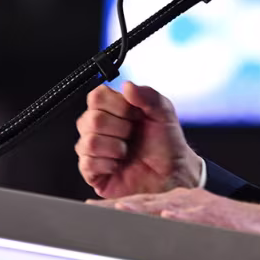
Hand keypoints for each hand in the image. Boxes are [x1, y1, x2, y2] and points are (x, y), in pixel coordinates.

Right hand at [75, 82, 201, 198]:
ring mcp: (94, 150)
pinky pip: (88, 163)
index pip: (96, 96)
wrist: (172, 174)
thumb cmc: (167, 145)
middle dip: (119, 129)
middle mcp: (99, 128)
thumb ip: (148, 95)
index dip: (117, 106)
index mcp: (113, 109)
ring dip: (115, 148)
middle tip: (132, 135)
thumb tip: (128, 86)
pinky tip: (119, 166)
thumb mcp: (164, 113)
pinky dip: (109, 165)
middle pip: (90, 119)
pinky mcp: (92, 172)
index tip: (134, 114)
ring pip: (89, 142)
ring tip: (127, 151)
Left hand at [91, 190, 259, 259]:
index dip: (112, 210)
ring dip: (139, 211)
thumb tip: (150, 252)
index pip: (139, 206)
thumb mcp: (200, 233)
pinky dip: (180, 219)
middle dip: (114, 209)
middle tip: (86, 214)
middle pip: (143, 204)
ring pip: (164, 209)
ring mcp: (202, 209)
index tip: (86, 214)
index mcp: (180, 206)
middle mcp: (187, 203)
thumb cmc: (240, 234)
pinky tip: (166, 220)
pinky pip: (196, 219)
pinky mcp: (220, 218)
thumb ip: (176, 237)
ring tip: (115, 213)